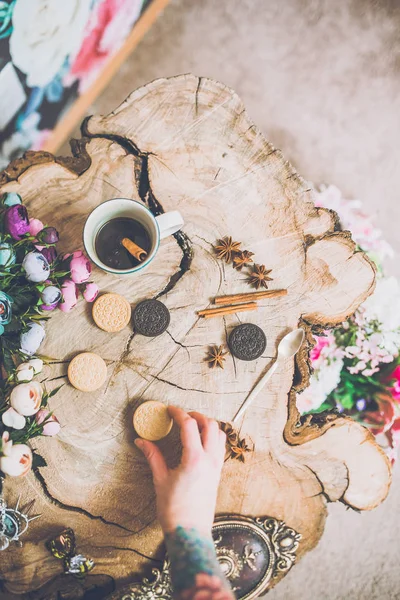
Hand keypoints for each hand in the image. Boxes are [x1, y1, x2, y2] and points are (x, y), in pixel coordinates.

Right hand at [135, 406, 225, 534]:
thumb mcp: (160, 480)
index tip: (169, 410)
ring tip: (192, 425)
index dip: (179, 413)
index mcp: (194, 459)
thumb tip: (141, 441)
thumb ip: (153, 456)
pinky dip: (213, 437)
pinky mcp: (218, 473)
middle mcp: (209, 460)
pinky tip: (200, 441)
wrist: (190, 532)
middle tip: (182, 416)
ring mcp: (216, 466)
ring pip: (219, 434)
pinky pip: (220, 447)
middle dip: (196, 415)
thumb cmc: (174, 509)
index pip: (190, 425)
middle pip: (210, 425)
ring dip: (207, 425)